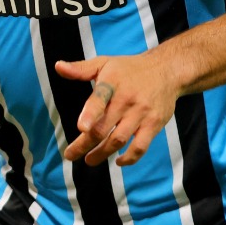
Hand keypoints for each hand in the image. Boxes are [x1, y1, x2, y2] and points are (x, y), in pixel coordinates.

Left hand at [56, 54, 180, 166]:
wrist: (167, 70)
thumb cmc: (129, 69)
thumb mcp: (104, 63)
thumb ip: (80, 69)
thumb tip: (58, 67)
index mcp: (112, 83)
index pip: (100, 99)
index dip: (90, 114)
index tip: (81, 128)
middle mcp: (127, 99)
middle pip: (103, 127)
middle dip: (84, 144)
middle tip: (70, 154)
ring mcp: (141, 113)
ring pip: (119, 139)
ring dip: (102, 153)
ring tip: (89, 160)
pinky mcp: (154, 124)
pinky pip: (140, 147)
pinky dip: (129, 158)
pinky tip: (118, 162)